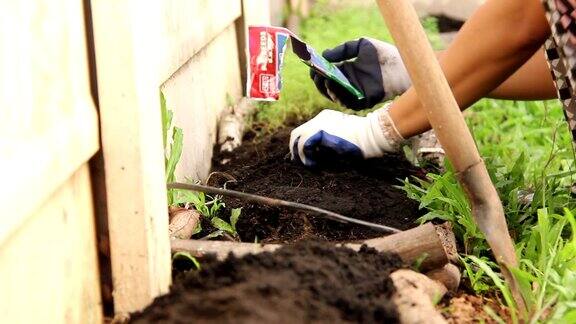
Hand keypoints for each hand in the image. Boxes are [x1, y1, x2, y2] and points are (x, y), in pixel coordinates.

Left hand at [289, 109, 403, 166]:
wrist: (370, 136)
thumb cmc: (361, 142)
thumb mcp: (339, 142)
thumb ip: (326, 146)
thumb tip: (313, 156)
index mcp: (325, 118)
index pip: (306, 131)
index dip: (301, 146)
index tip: (305, 158)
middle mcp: (319, 118)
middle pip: (297, 133)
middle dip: (295, 150)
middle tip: (300, 163)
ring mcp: (318, 122)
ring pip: (298, 138)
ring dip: (300, 154)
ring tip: (309, 165)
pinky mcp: (319, 130)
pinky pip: (304, 144)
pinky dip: (306, 155)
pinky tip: (313, 164)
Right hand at [311, 38, 410, 109]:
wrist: (402, 66)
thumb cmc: (384, 54)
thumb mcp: (361, 45)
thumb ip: (342, 50)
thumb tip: (324, 55)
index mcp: (347, 71)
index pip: (326, 74)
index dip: (317, 70)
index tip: (312, 65)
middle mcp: (348, 84)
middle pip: (326, 87)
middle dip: (319, 80)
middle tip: (316, 73)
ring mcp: (354, 94)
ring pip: (334, 95)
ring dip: (326, 88)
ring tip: (323, 78)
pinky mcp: (361, 102)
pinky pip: (345, 101)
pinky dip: (337, 94)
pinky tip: (333, 85)